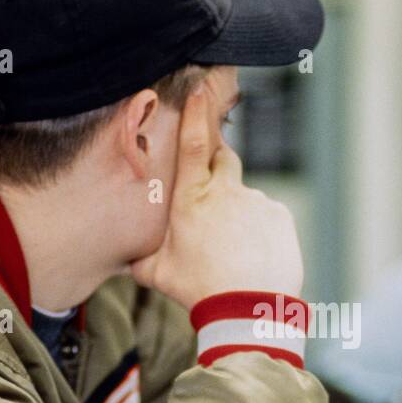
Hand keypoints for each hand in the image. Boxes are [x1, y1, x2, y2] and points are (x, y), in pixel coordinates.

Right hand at [130, 90, 303, 309]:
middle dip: (217, 167)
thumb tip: (122, 258)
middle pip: (224, 160)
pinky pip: (266, 215)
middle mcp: (225, 192)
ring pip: (244, 197)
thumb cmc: (199, 290)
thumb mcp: (158, 275)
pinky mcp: (279, 216)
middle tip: (211, 200)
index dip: (196, 115)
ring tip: (234, 249)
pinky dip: (260, 229)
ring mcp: (256, 202)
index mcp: (191, 198)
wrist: (247, 310)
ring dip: (238, 213)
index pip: (192, 144)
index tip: (200, 92)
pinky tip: (253, 254)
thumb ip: (139, 259)